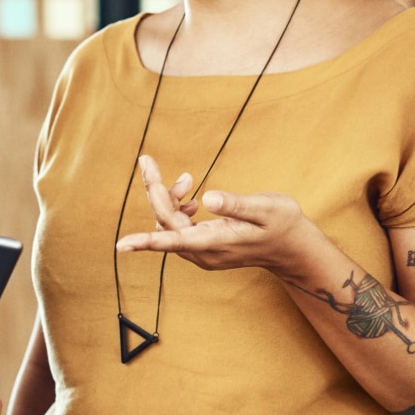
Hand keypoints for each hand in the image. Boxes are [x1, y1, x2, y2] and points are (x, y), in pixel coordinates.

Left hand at [115, 155, 320, 276]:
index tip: (121, 244)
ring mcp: (202, 253)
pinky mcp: (203, 247)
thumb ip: (237, 204)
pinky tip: (190, 198)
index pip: (174, 240)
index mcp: (216, 243)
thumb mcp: (267, 208)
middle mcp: (203, 253)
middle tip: (147, 161)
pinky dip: (177, 208)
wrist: (293, 248)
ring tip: (185, 179)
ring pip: (169, 225)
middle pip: (165, 224)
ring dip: (168, 198)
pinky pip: (177, 228)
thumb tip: (208, 197)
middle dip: (156, 192)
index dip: (146, 241)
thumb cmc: (284, 224)